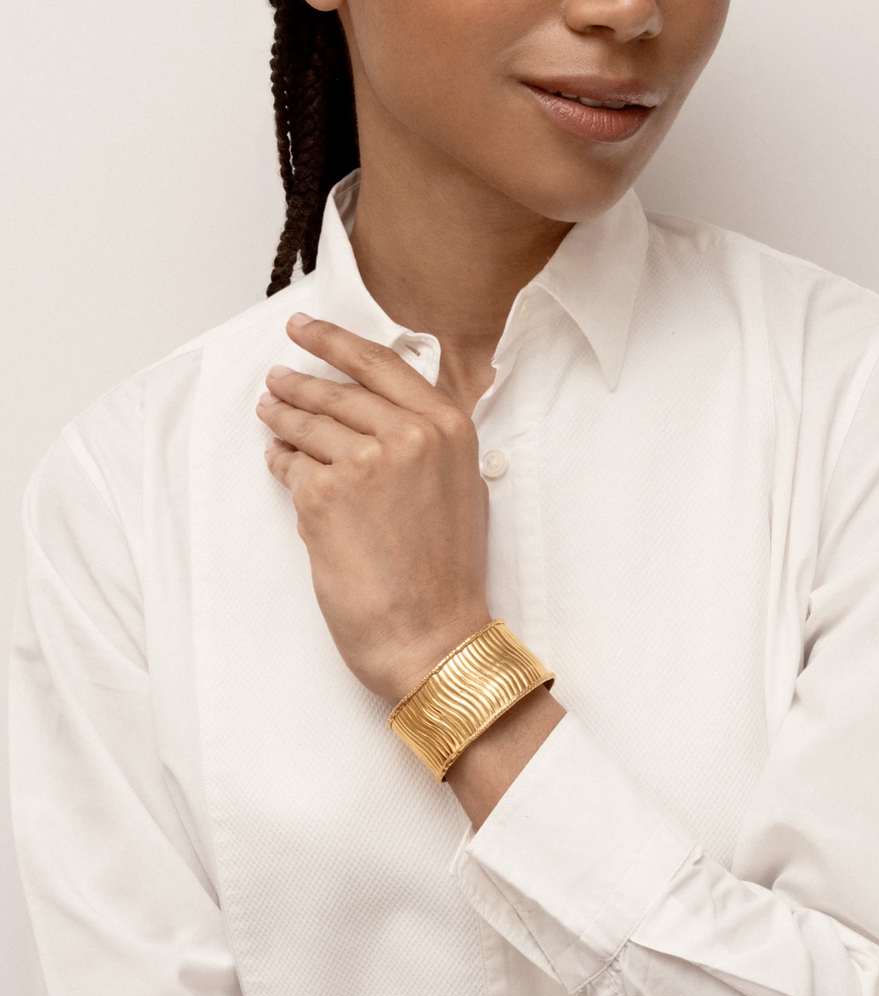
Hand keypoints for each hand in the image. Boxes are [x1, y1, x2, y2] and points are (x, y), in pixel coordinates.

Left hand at [257, 313, 491, 703]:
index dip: (334, 341)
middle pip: (336, 391)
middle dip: (298, 383)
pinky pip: (290, 464)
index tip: (305, 328)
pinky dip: (280, 461)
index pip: (380, 363)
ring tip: (268, 412)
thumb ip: (429, 439)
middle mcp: (410, 434)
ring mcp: (365, 462)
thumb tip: (384, 408)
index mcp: (449, 427)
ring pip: (306, 423)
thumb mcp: (459, 487)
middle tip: (276, 379)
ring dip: (281, 416)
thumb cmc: (447, 572)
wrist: (432, 635)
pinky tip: (278, 461)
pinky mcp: (324, 495)